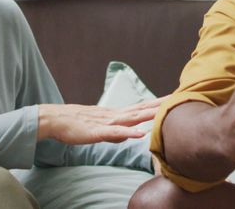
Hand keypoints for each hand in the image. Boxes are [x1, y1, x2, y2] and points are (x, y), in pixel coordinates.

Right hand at [38, 98, 162, 143]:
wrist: (55, 119)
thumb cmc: (76, 124)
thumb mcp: (100, 130)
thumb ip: (115, 133)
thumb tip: (128, 136)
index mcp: (116, 114)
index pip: (141, 107)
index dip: (157, 103)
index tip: (173, 98)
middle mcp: (115, 116)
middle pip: (142, 109)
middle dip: (160, 105)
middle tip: (178, 99)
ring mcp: (107, 122)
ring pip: (132, 118)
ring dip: (149, 115)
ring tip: (165, 112)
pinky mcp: (98, 132)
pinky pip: (116, 132)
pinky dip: (129, 132)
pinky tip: (140, 133)